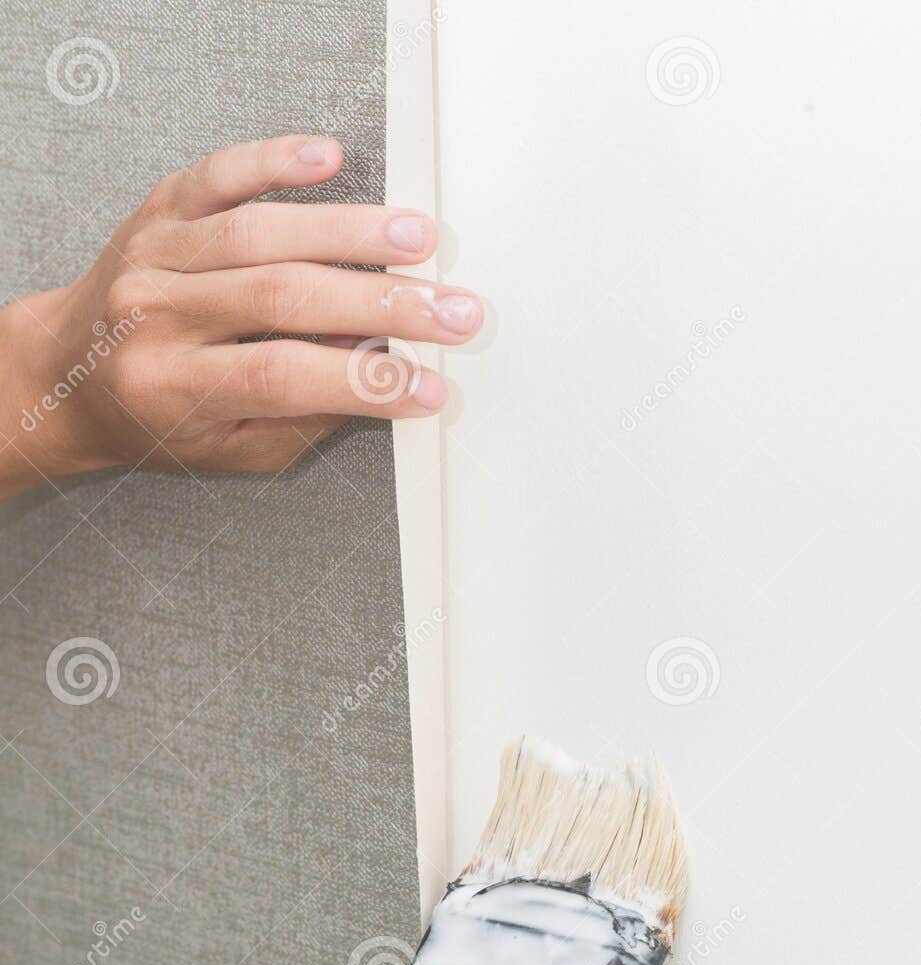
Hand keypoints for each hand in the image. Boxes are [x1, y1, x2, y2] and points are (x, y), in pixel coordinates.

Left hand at [0, 134, 478, 497]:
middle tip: (451, 312)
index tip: (429, 386)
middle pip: (285, 299)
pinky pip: (221, 174)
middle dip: (384, 304)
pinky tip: (329, 159)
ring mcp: (155, 253)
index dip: (366, 383)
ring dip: (352, 233)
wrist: (69, 372)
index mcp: (172, 387)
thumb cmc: (157, 419)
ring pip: (264, 232)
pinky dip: (276, 161)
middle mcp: (156, 314)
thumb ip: (302, 417)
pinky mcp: (160, 209)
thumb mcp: (231, 450)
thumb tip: (381, 376)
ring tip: (418, 242)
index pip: (285, 378)